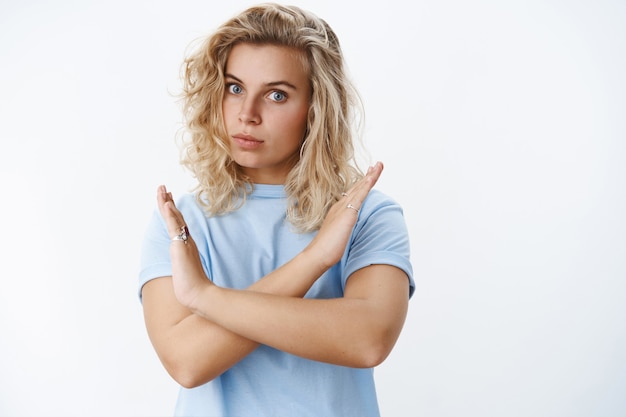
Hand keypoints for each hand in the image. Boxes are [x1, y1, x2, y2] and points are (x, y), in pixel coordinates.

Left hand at [157, 185, 210, 307]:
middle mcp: (186, 240)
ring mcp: (184, 242)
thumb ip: (186, 265)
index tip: (168, 199)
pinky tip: (166, 204)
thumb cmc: (194, 287)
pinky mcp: (181, 246)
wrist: (198, 294)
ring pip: (174, 218)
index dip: (173, 211)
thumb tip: (184, 267)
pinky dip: (170, 215)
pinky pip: (174, 227)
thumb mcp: (186, 272)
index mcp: (186, 245)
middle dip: (168, 201)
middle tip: (163, 188)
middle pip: (176, 217)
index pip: (178, 224)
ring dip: (166, 202)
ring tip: (161, 189)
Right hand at [304, 161, 383, 270]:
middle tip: (376, 165)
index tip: (368, 176)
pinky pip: (360, 195)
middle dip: (368, 176)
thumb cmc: (325, 248)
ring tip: (379, 165)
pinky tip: (372, 177)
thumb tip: (344, 231)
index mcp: (337, 211)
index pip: (352, 195)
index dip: (361, 185)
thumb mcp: (336, 235)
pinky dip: (367, 184)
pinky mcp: (348, 212)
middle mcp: (340, 206)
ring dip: (371, 176)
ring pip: (360, 188)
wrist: (318, 253)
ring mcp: (343, 208)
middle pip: (357, 187)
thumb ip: (341, 230)